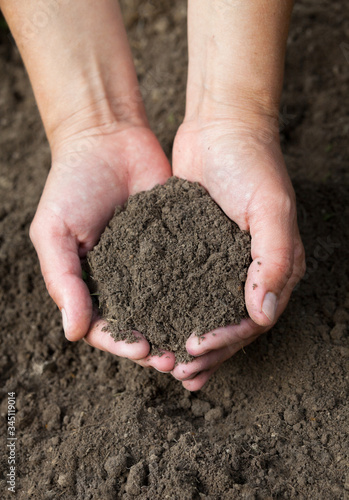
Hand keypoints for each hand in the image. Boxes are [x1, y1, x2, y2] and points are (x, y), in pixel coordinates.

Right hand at [30, 121, 175, 371]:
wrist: (108, 138)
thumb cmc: (72, 184)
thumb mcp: (54, 231)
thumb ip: (62, 280)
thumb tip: (72, 333)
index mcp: (90, 283)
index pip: (104, 326)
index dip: (122, 343)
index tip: (142, 349)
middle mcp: (123, 280)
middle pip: (140, 325)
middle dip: (157, 346)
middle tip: (177, 361)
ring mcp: (152, 264)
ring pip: (168, 307)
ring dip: (180, 328)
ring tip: (197, 344)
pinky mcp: (177, 244)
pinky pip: (189, 273)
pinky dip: (199, 294)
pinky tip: (213, 307)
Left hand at [171, 115, 305, 389]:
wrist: (222, 127)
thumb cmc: (252, 163)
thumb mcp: (270, 207)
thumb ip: (274, 260)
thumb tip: (263, 314)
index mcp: (276, 266)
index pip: (253, 320)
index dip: (226, 339)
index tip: (195, 348)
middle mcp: (251, 270)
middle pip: (230, 325)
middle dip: (206, 351)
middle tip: (176, 369)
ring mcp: (222, 262)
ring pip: (207, 313)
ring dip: (188, 340)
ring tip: (165, 362)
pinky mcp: (197, 250)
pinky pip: (186, 288)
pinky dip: (173, 310)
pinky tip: (154, 324)